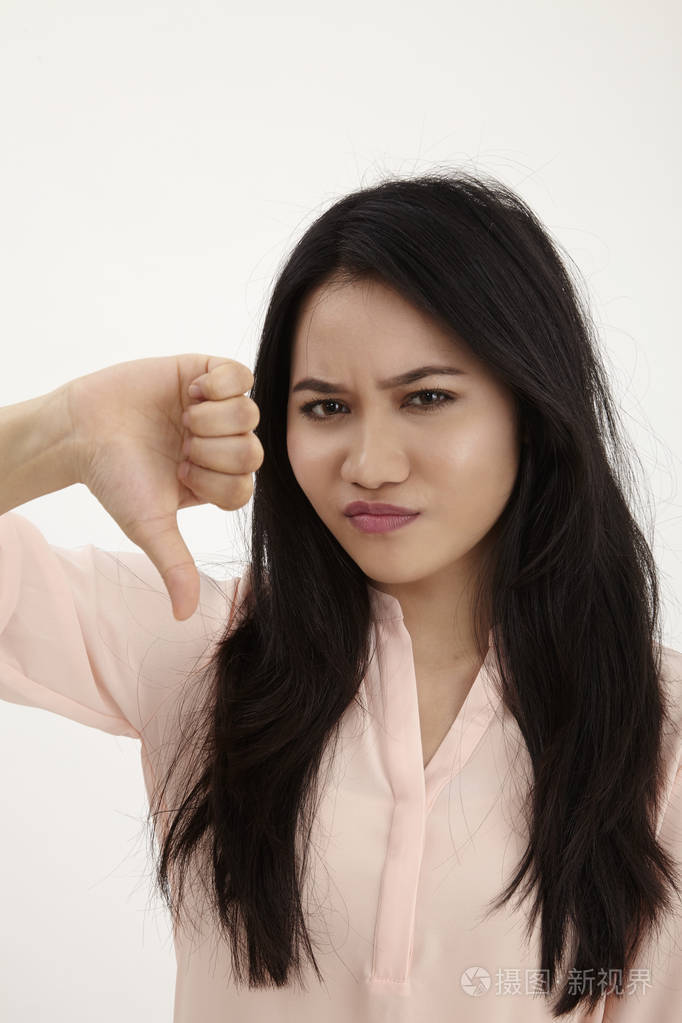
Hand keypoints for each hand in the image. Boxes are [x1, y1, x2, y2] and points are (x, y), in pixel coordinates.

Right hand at [63, 354, 262, 620]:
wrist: (81, 428)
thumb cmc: (115, 479)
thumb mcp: (149, 526)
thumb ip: (175, 566)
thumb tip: (184, 616)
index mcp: (216, 481)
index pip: (246, 485)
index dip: (213, 480)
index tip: (179, 474)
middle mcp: (222, 446)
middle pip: (254, 451)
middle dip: (211, 451)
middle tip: (178, 446)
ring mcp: (217, 409)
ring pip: (249, 414)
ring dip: (210, 419)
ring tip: (180, 418)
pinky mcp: (207, 373)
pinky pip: (241, 374)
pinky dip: (218, 385)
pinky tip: (189, 393)